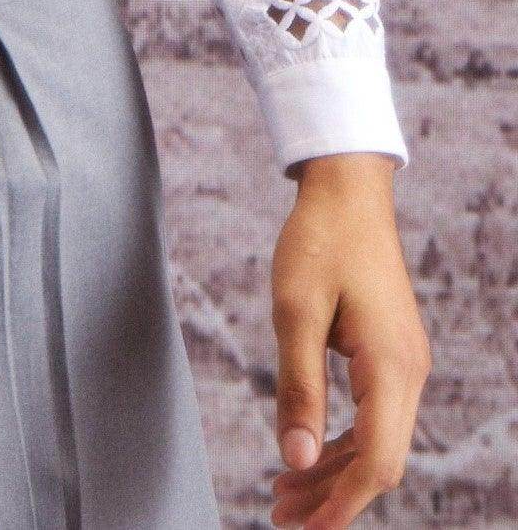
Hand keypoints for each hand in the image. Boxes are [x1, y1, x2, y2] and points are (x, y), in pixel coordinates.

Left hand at [269, 154, 430, 526]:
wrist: (348, 192)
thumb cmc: (320, 242)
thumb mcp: (294, 312)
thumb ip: (298, 387)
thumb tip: (294, 459)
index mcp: (391, 368)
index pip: (377, 463)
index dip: (340, 504)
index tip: (302, 529)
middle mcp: (408, 374)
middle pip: (379, 461)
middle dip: (331, 495)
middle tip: (278, 514)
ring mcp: (404, 365)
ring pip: (376, 442)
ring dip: (332, 471)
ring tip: (283, 493)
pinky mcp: (390, 355)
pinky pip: (372, 417)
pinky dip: (340, 440)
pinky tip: (306, 449)